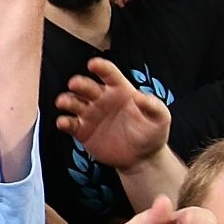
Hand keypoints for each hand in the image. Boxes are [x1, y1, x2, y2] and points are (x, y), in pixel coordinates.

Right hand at [53, 59, 170, 169]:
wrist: (142, 159)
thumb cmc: (151, 134)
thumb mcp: (160, 119)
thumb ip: (154, 107)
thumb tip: (140, 97)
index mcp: (119, 90)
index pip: (108, 73)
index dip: (100, 67)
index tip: (93, 64)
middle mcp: (102, 99)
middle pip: (87, 86)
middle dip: (79, 83)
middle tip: (74, 84)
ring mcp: (90, 114)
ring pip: (74, 102)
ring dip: (67, 100)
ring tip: (63, 102)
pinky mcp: (82, 131)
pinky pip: (70, 124)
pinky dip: (64, 122)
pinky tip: (63, 122)